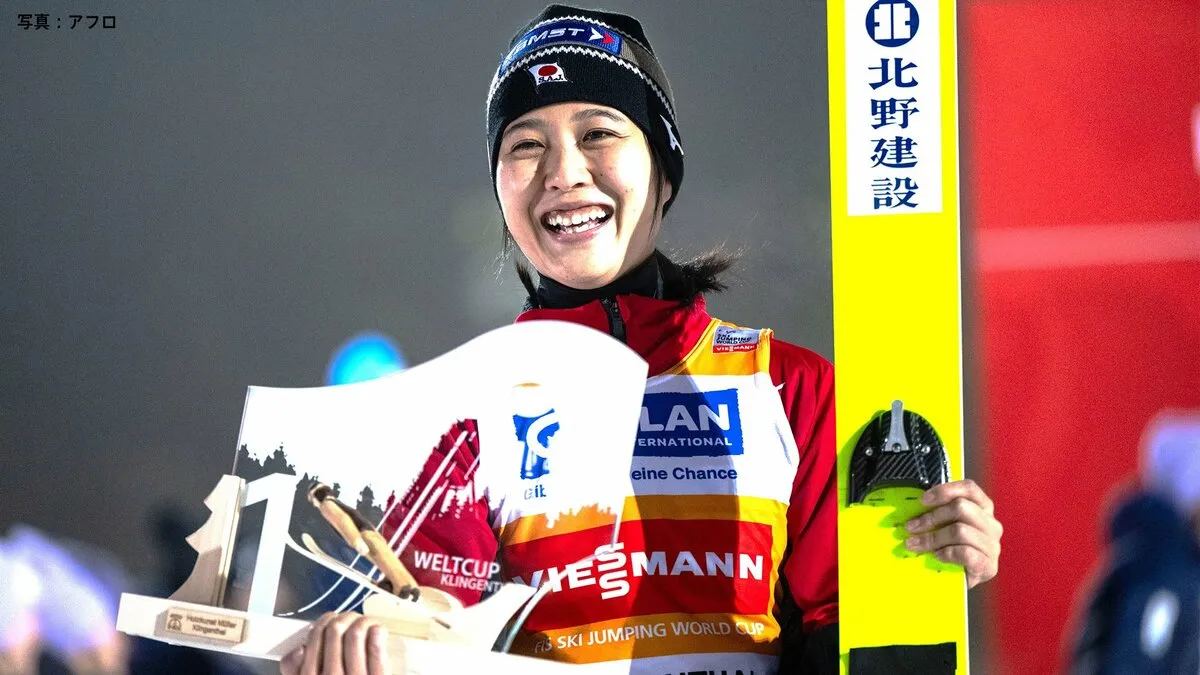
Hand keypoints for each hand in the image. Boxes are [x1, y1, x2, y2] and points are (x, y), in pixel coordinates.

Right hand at [280, 612, 396, 674]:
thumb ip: (295, 671)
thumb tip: (297, 650)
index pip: (315, 638)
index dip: (324, 622)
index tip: (331, 619)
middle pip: (335, 631)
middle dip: (344, 618)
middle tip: (352, 618)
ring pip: (355, 636)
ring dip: (362, 622)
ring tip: (366, 623)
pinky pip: (377, 653)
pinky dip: (377, 636)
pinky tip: (378, 631)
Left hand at [904, 479, 1002, 588]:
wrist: (958, 582)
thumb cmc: (950, 550)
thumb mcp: (944, 526)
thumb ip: (936, 513)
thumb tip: (912, 507)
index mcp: (983, 509)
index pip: (970, 489)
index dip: (945, 491)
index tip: (923, 500)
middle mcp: (991, 525)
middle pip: (961, 508)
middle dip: (931, 517)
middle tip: (911, 527)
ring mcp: (992, 546)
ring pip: (960, 531)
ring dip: (933, 537)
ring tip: (916, 544)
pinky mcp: (988, 566)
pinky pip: (966, 553)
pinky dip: (947, 553)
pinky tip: (937, 556)